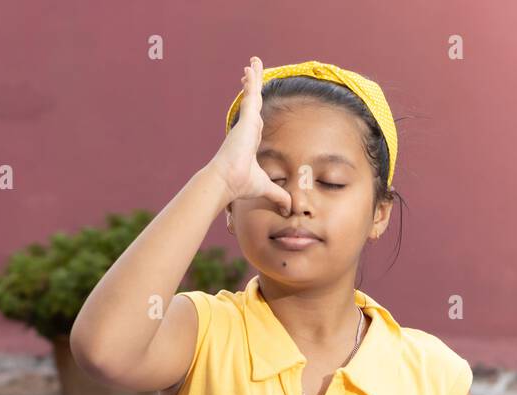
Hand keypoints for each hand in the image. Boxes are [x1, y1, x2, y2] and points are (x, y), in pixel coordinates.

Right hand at [206, 56, 292, 215]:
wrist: (227, 181)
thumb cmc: (240, 184)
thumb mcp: (265, 187)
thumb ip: (278, 195)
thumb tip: (289, 208)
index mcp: (249, 142)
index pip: (254, 121)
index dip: (255, 110)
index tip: (254, 100)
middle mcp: (246, 130)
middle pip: (252, 103)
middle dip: (253, 88)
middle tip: (250, 73)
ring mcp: (245, 124)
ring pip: (251, 96)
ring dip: (252, 79)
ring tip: (253, 63)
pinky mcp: (245, 120)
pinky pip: (250, 95)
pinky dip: (251, 81)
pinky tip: (252, 68)